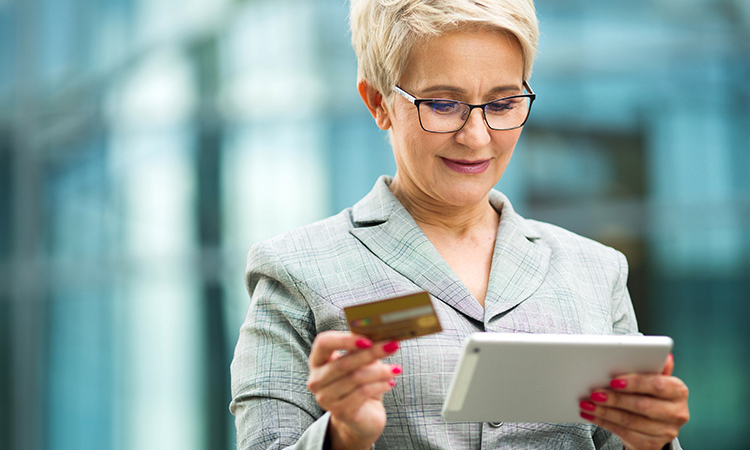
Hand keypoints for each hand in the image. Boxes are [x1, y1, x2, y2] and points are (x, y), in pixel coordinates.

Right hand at [307, 331, 400, 449]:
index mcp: (317, 361)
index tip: (368, 339)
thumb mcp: (360, 363)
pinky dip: (379, 385)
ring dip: (380, 371)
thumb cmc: (360, 383)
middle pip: (343, 362)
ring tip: (396, 368)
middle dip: (371, 353)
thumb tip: (382, 336)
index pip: (323, 343)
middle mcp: (316, 380)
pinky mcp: (340, 412)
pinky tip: (390, 382)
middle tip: (393, 346)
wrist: (362, 417)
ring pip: (356, 378)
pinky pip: (362, 393)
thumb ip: (363, 349)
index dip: (344, 339)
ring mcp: (325, 398)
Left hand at [579, 354, 689, 449]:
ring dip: (604, 412)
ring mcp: (666, 431)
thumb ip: (654, 369)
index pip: (657, 385)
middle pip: (642, 406)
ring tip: (587, 403)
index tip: (613, 381)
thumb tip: (665, 356)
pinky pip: (624, 434)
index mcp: (679, 391)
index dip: (635, 382)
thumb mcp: (655, 381)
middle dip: (615, 399)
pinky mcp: (652, 444)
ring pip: (630, 421)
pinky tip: (591, 415)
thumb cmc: (651, 396)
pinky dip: (604, 423)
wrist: (655, 426)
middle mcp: (677, 413)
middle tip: (594, 393)